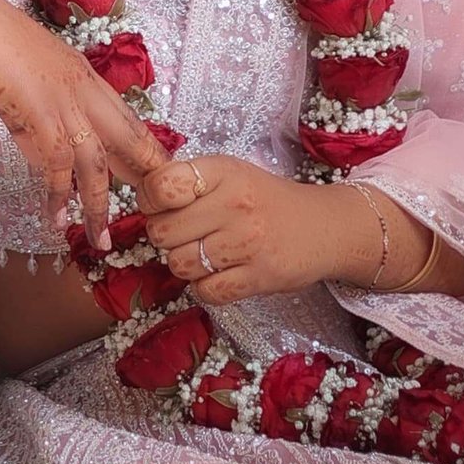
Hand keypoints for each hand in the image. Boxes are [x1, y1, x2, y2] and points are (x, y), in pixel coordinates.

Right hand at [0, 0, 169, 254]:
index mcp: (82, 73)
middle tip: (154, 212)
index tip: (154, 177)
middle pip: (127, 139)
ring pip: (95, 162)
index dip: (142, 148)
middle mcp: (81, 85)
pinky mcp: (37, 110)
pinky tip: (56, 217)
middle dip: (143, 178)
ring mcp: (62, 98)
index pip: (124, 116)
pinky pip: (57, 163)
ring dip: (98, 204)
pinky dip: (58, 195)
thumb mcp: (26, 77)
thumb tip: (47, 152)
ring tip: (98, 238)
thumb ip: (41, 113)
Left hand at [140, 153, 377, 303]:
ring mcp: (247, 243)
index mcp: (223, 172)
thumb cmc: (266, 199)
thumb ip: (188, 180)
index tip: (158, 204)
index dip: (148, 199)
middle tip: (180, 232)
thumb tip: (139, 191)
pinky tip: (216, 273)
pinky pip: (206, 292)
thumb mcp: (230, 173)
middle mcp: (234, 204)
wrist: (324, 227)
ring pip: (180, 263)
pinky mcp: (259, 278)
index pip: (161, 185)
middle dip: (163, 235)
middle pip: (163, 230)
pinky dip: (203, 287)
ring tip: (200, 252)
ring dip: (182, 263)